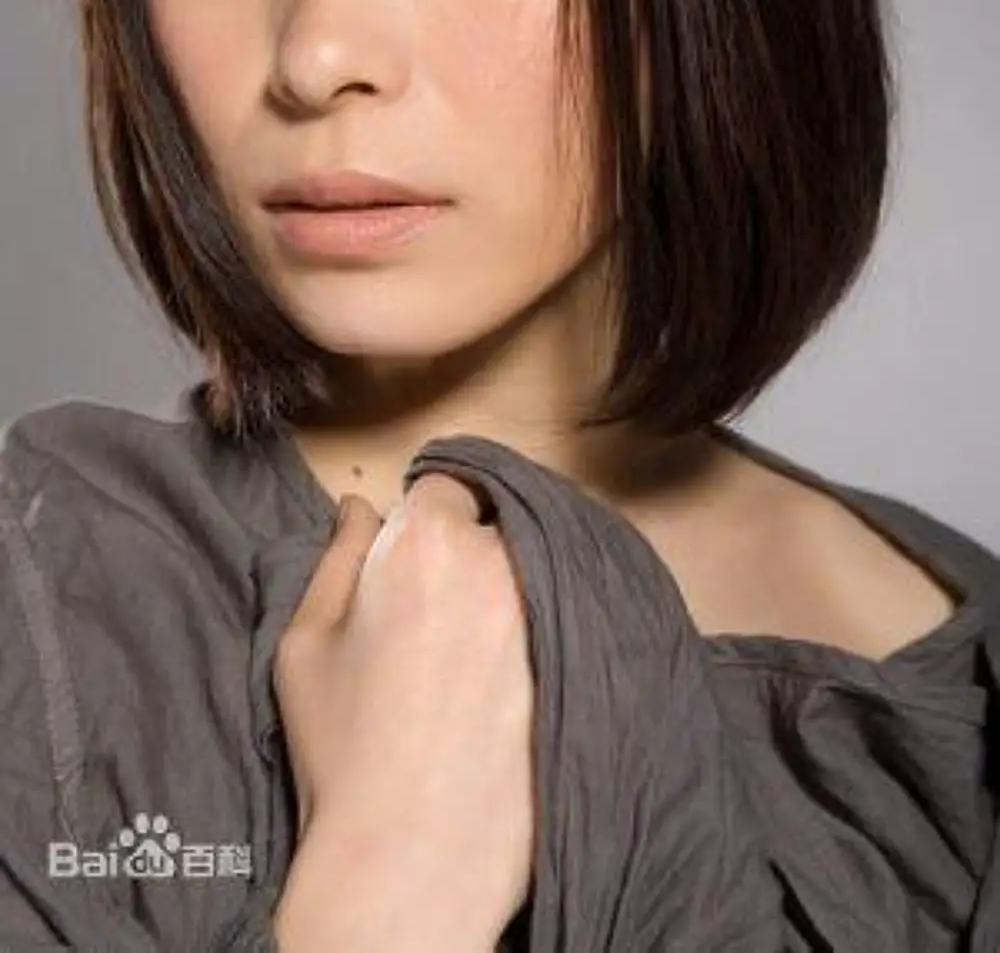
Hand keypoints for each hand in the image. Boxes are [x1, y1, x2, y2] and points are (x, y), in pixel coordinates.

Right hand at [272, 473, 535, 943]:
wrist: (410, 859)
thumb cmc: (344, 749)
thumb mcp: (306, 642)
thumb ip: (337, 558)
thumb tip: (361, 507)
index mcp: (429, 542)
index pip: (446, 484)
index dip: (429, 516)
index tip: (416, 557)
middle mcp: (502, 563)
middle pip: (498, 525)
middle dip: (475, 550)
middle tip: (446, 613)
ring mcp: (553, 614)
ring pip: (539, 572)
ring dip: (517, 592)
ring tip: (480, 655)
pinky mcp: (585, 666)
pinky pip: (572, 621)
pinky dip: (552, 635)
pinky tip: (518, 683)